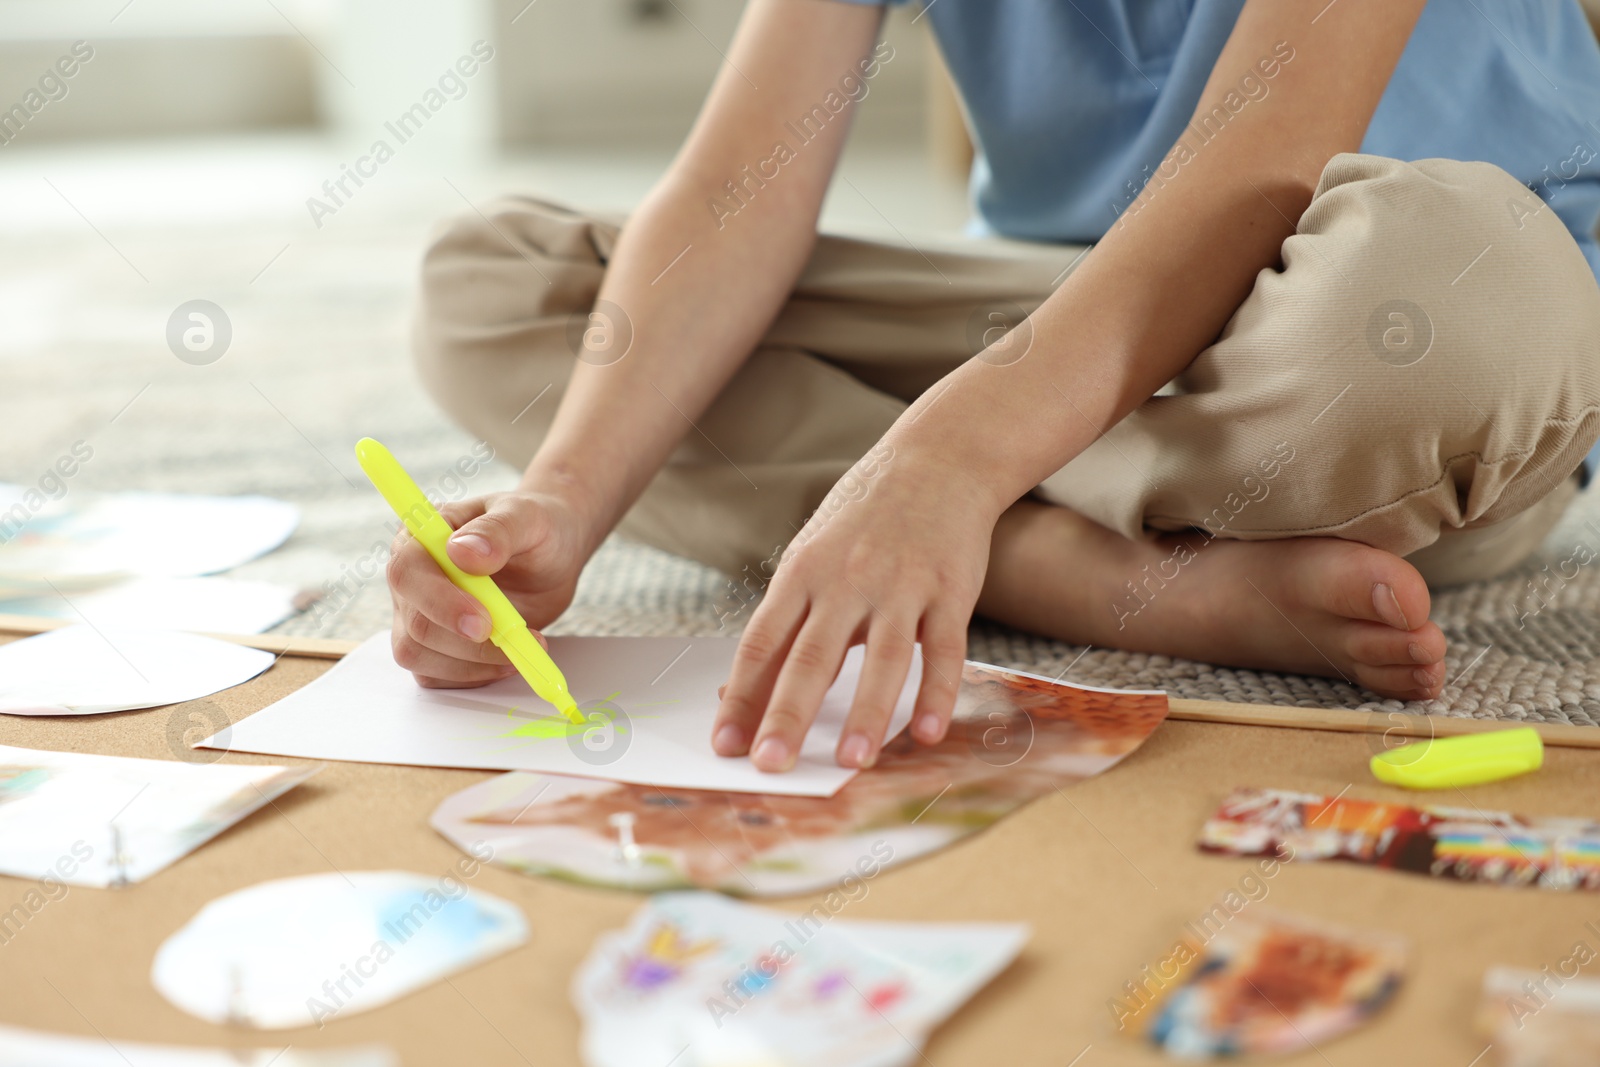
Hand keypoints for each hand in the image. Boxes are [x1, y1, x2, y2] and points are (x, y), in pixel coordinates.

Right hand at [387, 490, 591, 687]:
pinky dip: (474, 675)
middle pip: (414, 625)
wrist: (553, 554)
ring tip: (524, 646)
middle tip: (518, 639)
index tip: (484, 622)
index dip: (440, 603)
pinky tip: (508, 659)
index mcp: (421, 538)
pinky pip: (436, 674)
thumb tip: (463, 553)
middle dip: (465, 643)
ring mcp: (418, 614)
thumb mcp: (526, 517)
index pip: (407, 574)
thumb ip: (497, 531)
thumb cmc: (535, 528)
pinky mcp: (435, 645)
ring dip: (473, 664)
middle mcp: (412, 579)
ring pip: (420, 656)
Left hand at [710, 444, 998, 770]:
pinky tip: (926, 732)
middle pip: (813, 655)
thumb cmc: (864, 517)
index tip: (725, 744)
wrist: (938, 460)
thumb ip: (783, 623)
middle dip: (788, 713)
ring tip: (850, 761)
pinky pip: (945, 650)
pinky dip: (936, 693)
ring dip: (865, 713)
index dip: (742, 695)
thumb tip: (737, 692)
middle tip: (771, 764)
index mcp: (803, 572)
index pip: (763, 642)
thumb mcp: (811, 556)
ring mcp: (902, 585)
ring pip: (883, 658)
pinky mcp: (952, 591)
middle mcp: (848, 580)